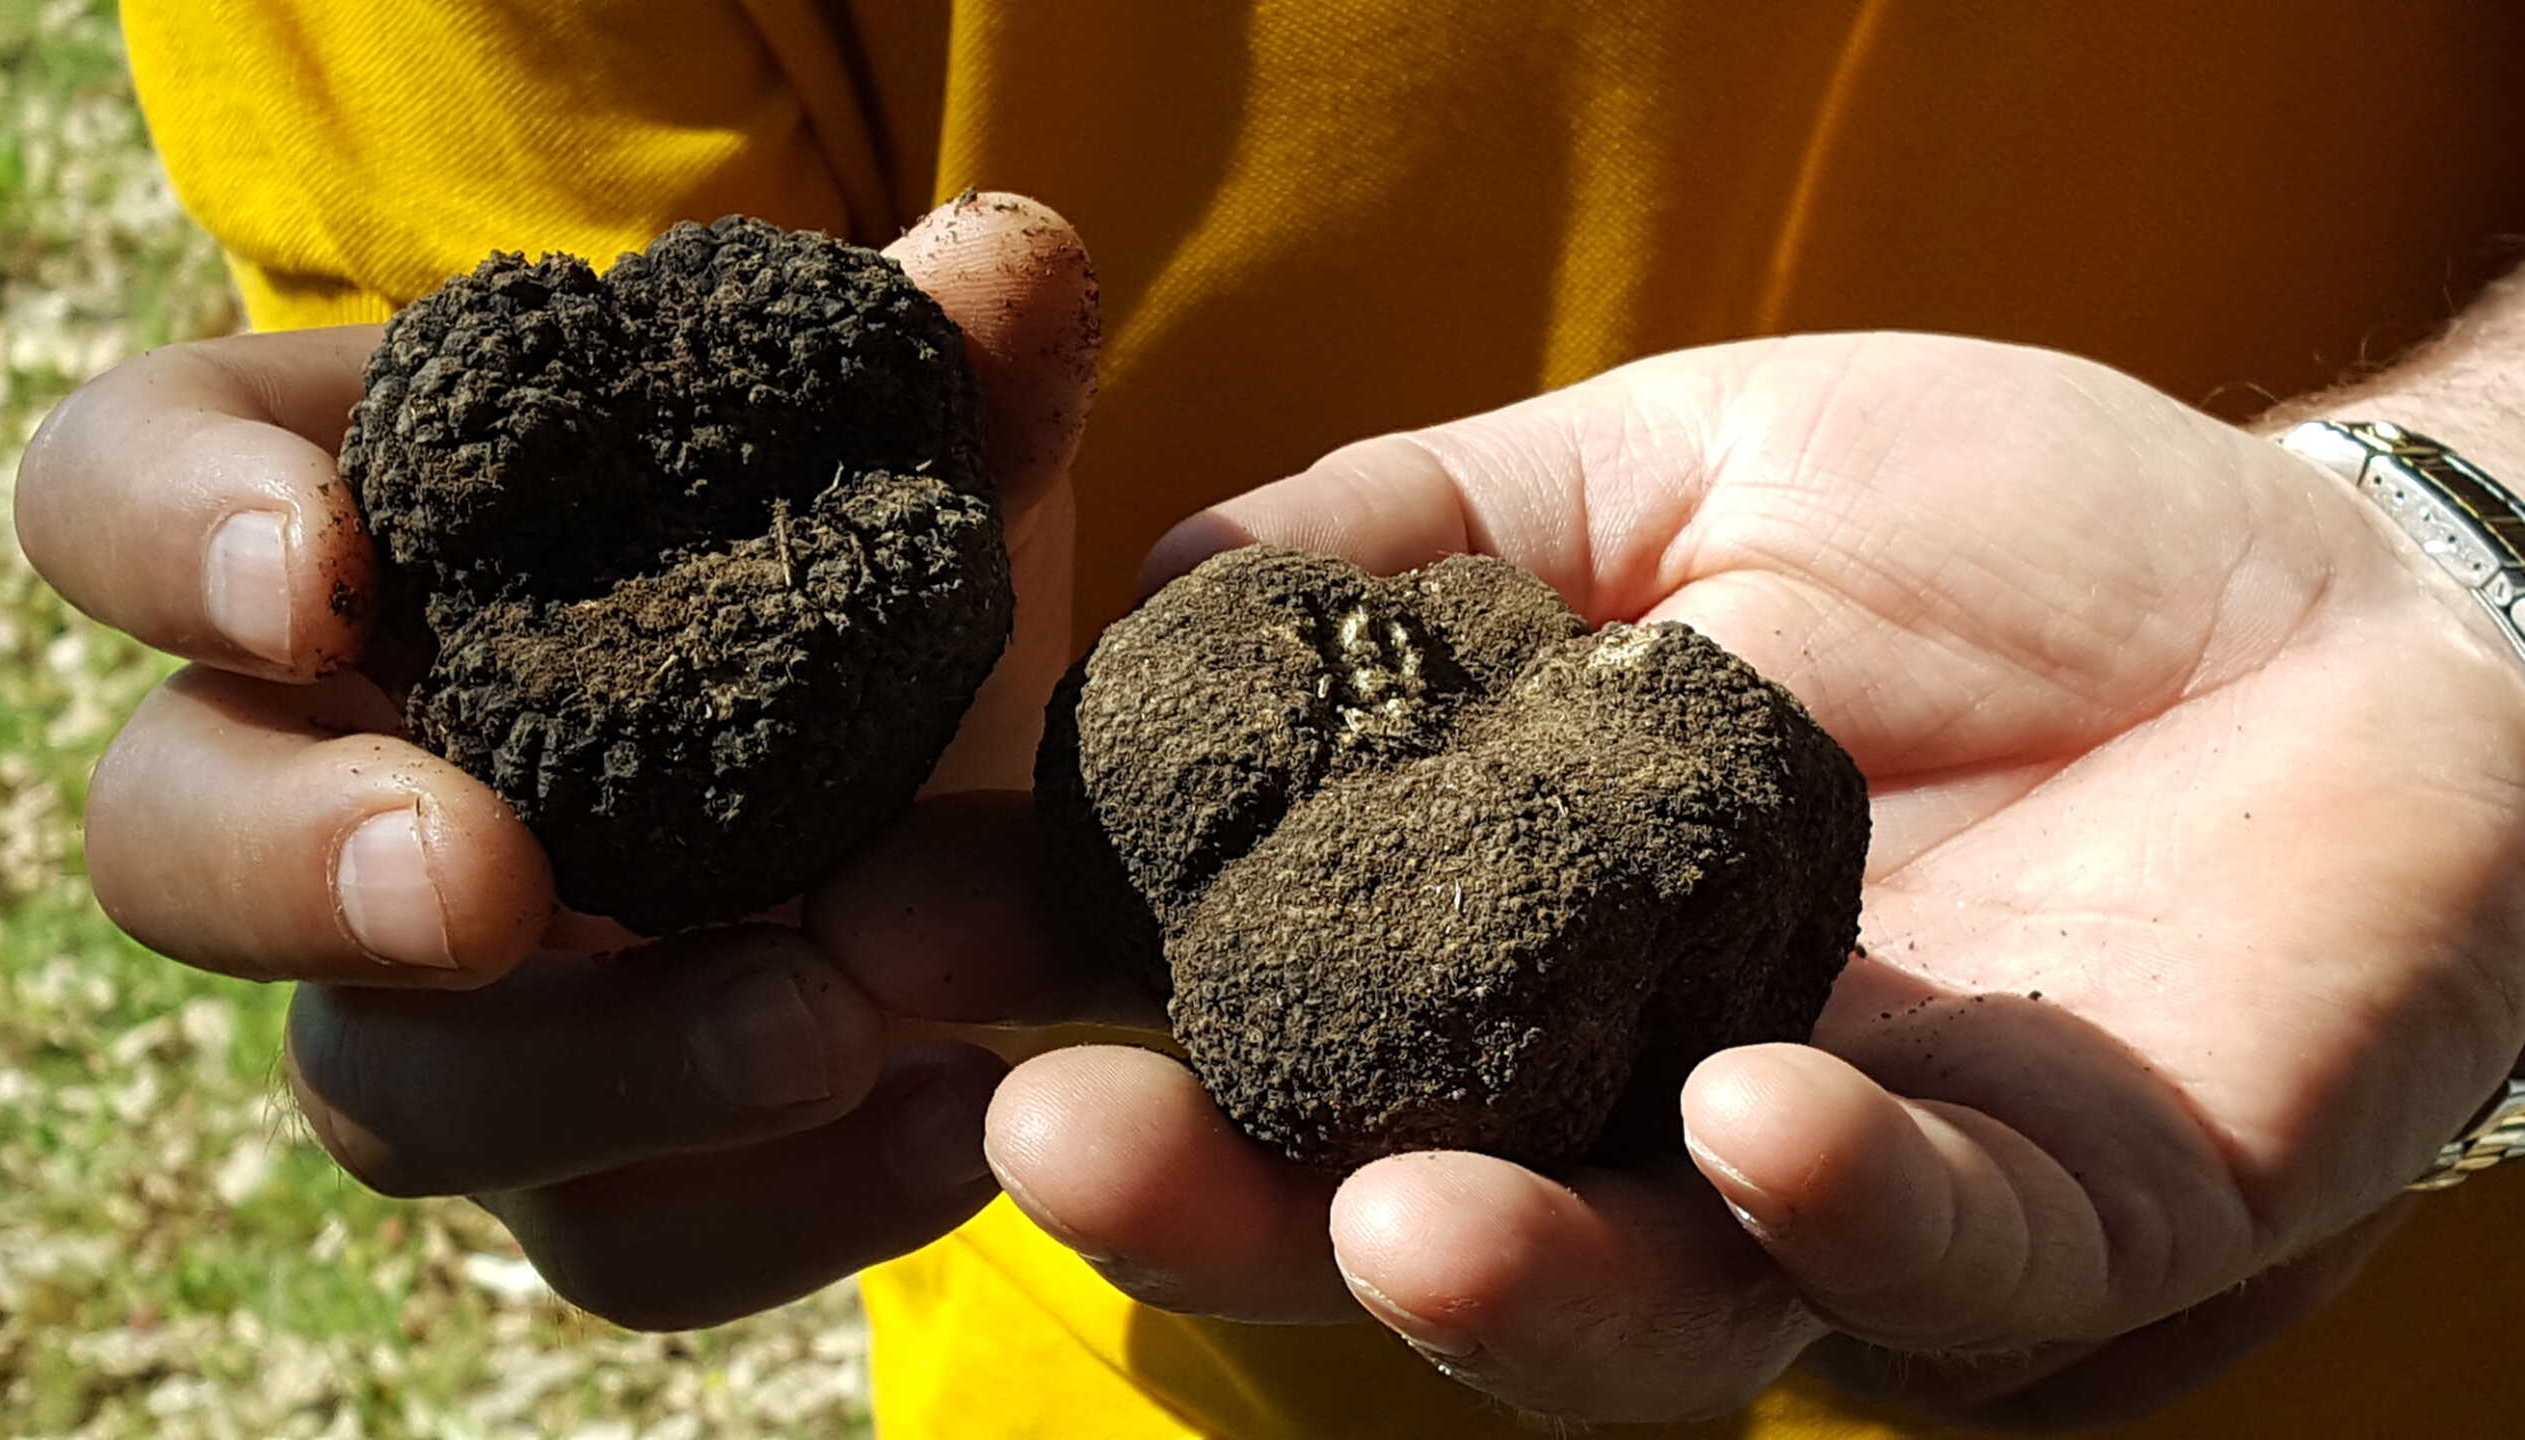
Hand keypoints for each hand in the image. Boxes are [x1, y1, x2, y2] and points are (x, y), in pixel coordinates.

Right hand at [15, 192, 1105, 1327]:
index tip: (321, 566)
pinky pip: (615, 1240)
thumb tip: (1010, 269)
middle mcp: (339, 785)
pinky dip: (784, 1205)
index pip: (124, 499)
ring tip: (837, 1018)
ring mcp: (445, 1009)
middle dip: (298, 864)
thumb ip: (953, 379)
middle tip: (487, 876)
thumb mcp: (934, 478)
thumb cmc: (886, 597)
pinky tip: (954, 1122)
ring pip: (394, 1092)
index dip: (173, 532)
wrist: (996, 821)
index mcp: (371, 548)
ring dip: (604, 1065)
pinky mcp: (584, 1166)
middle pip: (167, 844)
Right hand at [975, 334, 2524, 1423]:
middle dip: (1234, 1211)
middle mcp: (1662, 1115)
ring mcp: (1868, 1190)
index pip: (1287, 1018)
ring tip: (1375, 1215)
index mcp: (1543, 961)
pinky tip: (1745, 1118)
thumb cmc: (2007, 527)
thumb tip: (1159, 580)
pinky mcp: (2092, 1219)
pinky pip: (1952, 1265)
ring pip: (1655, 1313)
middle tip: (1055, 1143)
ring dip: (1499, 1281)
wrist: (2347, 580)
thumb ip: (1426, 527)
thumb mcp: (1669, 473)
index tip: (913, 951)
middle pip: (1416, 1220)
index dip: (1107, 998)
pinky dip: (1843, 1207)